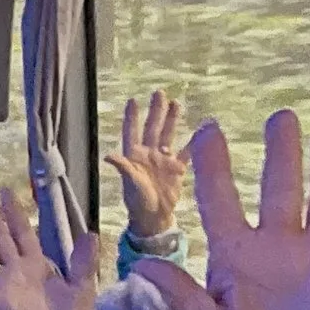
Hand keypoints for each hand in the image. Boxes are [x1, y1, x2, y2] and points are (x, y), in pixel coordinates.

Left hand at [103, 91, 190, 239]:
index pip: (132, 132)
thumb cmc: (137, 201)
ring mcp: (163, 160)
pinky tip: (201, 130)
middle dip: (156, 111)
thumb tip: (108, 156)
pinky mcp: (177, 169)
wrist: (154, 217)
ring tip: (176, 103)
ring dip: (171, 120)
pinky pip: (187, 152)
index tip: (133, 100)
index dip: (132, 117)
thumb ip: (123, 168)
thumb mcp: (130, 184)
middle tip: (159, 92)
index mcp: (134, 156)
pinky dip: (193, 142)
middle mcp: (148, 154)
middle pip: (152, 128)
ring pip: (168, 135)